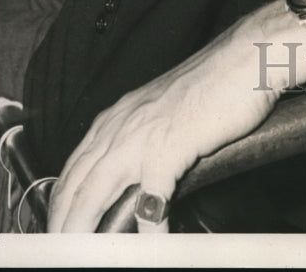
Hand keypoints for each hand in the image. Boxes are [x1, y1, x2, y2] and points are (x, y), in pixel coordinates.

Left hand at [47, 0, 305, 231]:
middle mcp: (122, 124)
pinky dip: (147, 228)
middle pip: (75, 184)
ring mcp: (143, 136)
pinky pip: (151, 200)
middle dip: (62, 221)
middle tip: (60, 248)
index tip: (59, 224)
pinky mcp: (171, 147)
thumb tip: (145, 174)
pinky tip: (152, 242)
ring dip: (84, 227)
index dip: (61, 200)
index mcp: (120, 114)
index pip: (75, 165)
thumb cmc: (214, 81)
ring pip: (94, 193)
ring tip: (83, 255)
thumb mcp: (166, 108)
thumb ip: (148, 136)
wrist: (246, 55)